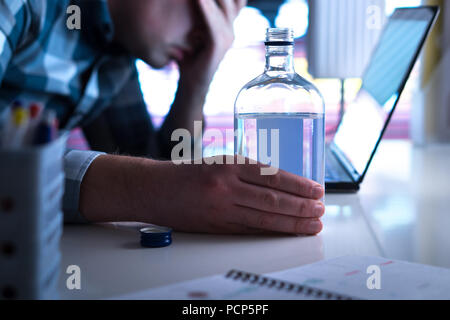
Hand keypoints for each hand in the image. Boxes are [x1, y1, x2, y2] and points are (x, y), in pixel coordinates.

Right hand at [80, 155, 324, 234]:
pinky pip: (249, 230)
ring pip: (265, 218)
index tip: (317, 190)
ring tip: (313, 224)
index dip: (298, 185)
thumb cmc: (188, 173)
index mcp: (229, 164)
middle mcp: (227, 186)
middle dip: (302, 207)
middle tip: (321, 210)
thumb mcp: (219, 162)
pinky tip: (287, 232)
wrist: (155, 189)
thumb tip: (282, 184)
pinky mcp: (216, 226)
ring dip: (293, 223)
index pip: (272, 176)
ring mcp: (221, 208)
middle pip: (273, 199)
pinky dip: (272, 232)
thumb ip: (246, 172)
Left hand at [178, 0, 246, 87]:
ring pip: (225, 4)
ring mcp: (228, 35)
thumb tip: (192, 0)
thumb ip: (198, 11)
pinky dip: (205, 7)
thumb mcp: (193, 28)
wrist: (191, 84)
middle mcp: (231, 24)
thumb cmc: (188, 54)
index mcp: (227, 19)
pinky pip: (214, 22)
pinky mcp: (219, 46)